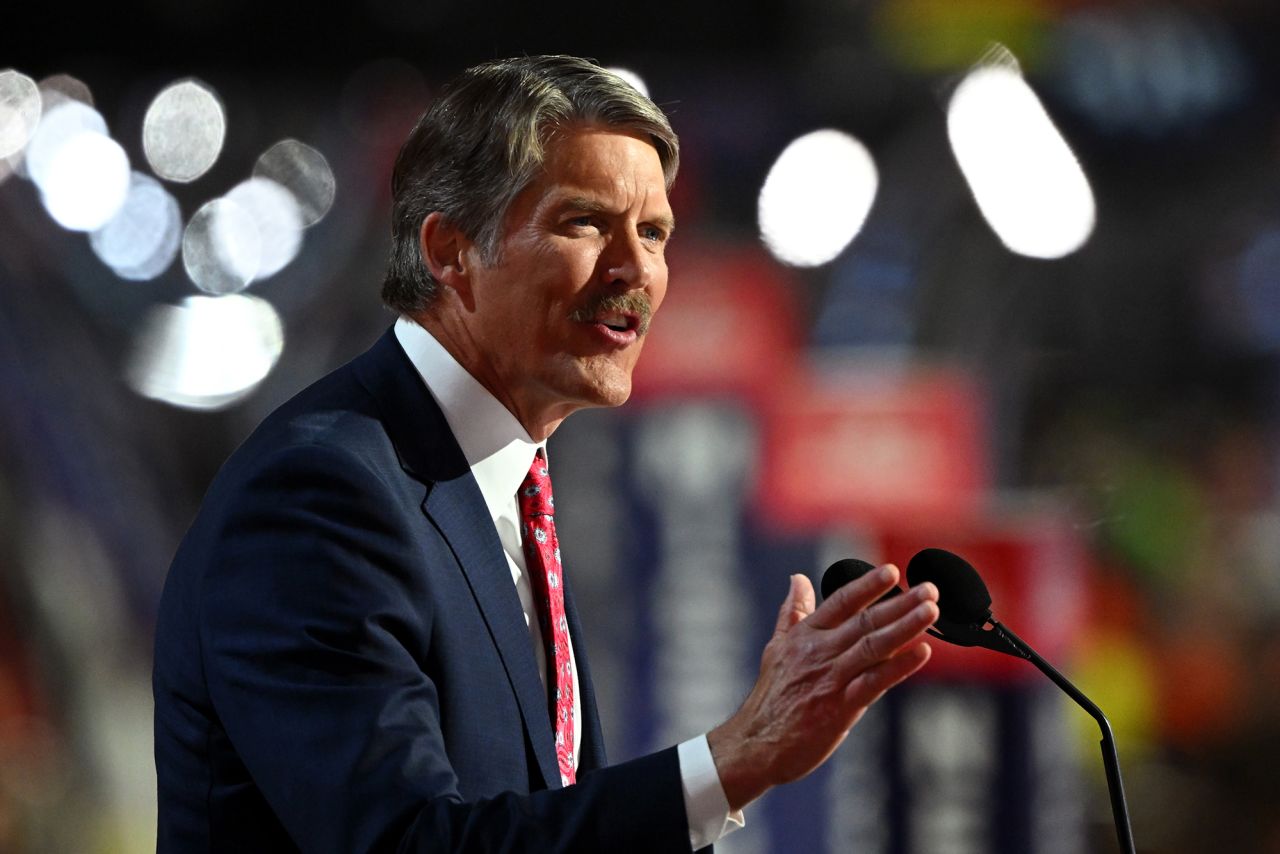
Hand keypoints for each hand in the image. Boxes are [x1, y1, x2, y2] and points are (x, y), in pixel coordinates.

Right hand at [706, 564, 937, 810]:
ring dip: (905, 627)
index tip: (892, 571)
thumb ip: (792, 613)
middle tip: (929, 589)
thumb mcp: (777, 647)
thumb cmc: (770, 697)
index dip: (867, 586)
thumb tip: (797, 578)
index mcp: (805, 635)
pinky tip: (921, 652)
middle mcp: (820, 652)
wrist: (756, 743)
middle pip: (865, 621)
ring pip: (873, 646)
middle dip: (900, 603)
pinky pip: (874, 683)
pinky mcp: (840, 707)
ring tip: (931, 611)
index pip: (841, 602)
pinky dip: (899, 667)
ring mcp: (831, 679)